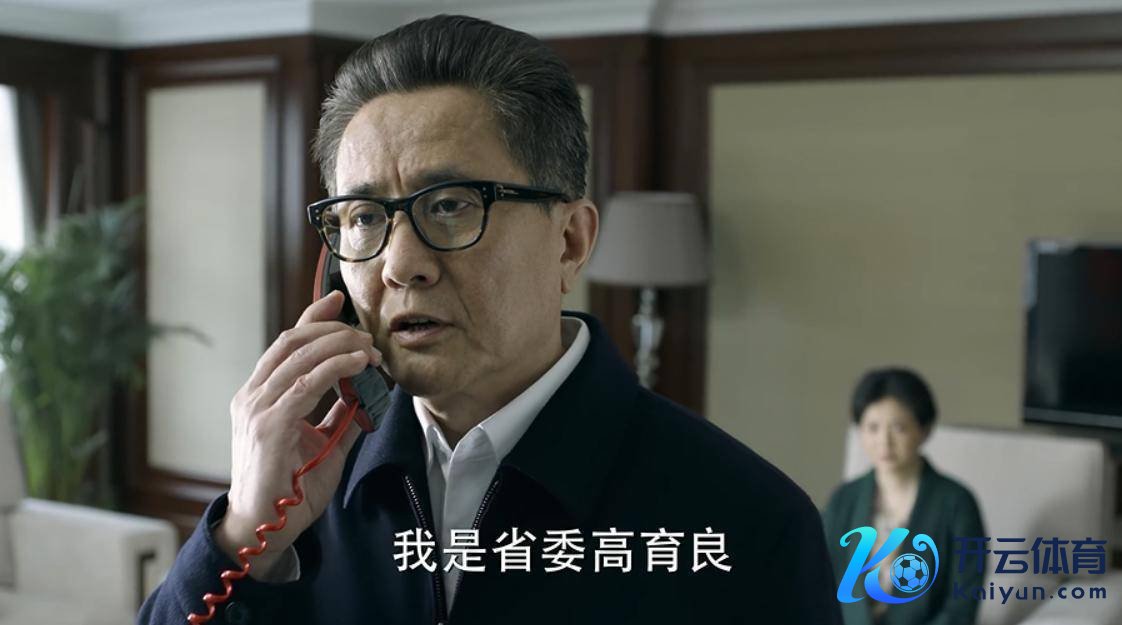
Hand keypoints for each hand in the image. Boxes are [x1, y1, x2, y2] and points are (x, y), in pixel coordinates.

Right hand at [215, 291, 380, 578]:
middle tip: (366, 335)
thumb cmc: (290, 489)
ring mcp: (256, 409)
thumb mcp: (323, 443)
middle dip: (332, 330)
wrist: (262, 529)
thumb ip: (341, 416)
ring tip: (369, 349)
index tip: (338, 299)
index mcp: (259, 395)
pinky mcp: (269, 426)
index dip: (312, 318)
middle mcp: (252, 395)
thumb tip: (368, 391)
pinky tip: (357, 364)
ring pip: (299, 357)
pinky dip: (334, 368)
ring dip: (339, 346)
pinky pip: (305, 384)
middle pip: (292, 341)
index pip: (285, 344)